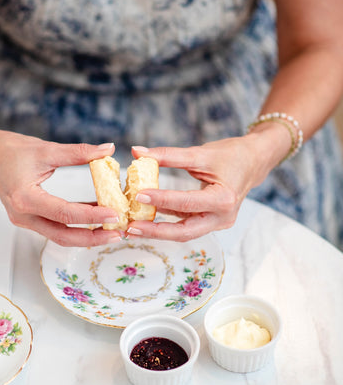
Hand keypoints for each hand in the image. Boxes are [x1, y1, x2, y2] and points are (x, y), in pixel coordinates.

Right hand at [0, 131, 121, 245]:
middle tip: (117, 233)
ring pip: (58, 235)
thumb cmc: (10, 150)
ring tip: (110, 230)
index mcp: (24, 198)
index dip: (91, 216)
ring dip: (85, 235)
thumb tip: (107, 149)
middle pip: (62, 236)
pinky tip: (94, 218)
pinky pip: (54, 226)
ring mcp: (24, 219)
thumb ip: (79, 152)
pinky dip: (74, 225)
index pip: (64, 213)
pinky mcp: (27, 218)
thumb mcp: (46, 149)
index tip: (113, 213)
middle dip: (92, 238)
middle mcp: (22, 215)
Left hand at [127, 137, 273, 241]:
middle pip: (184, 231)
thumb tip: (137, 152)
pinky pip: (187, 225)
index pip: (186, 203)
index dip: (161, 200)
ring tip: (133, 227)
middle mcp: (223, 218)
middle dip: (156, 231)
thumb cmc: (230, 155)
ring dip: (158, 231)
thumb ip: (168, 155)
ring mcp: (218, 224)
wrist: (253, 162)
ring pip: (184, 232)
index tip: (138, 194)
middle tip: (131, 227)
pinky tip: (146, 219)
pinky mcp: (212, 223)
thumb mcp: (199, 153)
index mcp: (224, 199)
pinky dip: (167, 223)